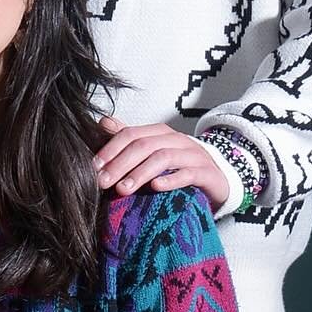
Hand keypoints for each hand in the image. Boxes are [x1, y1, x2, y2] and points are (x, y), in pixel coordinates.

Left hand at [93, 117, 228, 210]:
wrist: (217, 180)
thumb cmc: (178, 167)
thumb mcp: (153, 152)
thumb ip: (129, 139)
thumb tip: (102, 122)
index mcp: (160, 133)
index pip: (131, 134)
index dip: (111, 149)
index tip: (94, 166)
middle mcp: (177, 140)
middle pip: (144, 146)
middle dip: (120, 163)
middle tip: (103, 181)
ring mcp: (193, 155)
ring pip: (164, 158)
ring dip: (140, 173)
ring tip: (123, 189)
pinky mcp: (207, 173)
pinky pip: (189, 174)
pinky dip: (171, 179)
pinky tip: (156, 187)